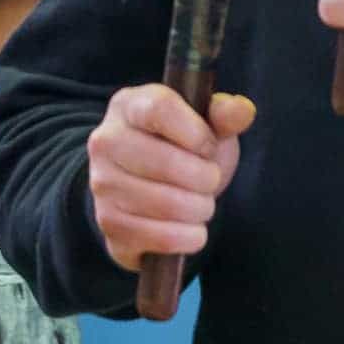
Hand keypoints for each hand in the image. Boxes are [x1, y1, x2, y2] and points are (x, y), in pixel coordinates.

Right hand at [87, 84, 255, 269]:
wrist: (151, 188)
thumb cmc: (181, 149)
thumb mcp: (205, 126)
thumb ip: (224, 115)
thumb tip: (242, 110)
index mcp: (128, 105)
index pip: (159, 109)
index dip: (197, 133)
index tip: (210, 147)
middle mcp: (105, 141)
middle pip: (165, 161)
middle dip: (205, 178)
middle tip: (210, 181)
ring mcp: (102, 183)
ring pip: (166, 203)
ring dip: (199, 210)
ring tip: (201, 204)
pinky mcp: (109, 223)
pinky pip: (159, 236)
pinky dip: (188, 237)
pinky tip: (191, 229)